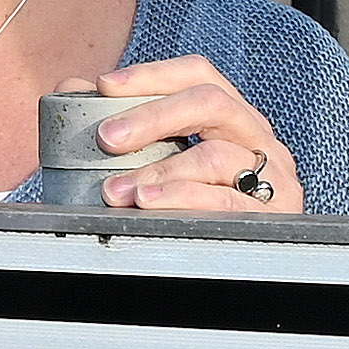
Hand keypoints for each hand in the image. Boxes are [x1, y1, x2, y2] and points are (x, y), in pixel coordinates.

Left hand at [58, 55, 301, 216]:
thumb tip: (72, 90)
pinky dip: (182, 198)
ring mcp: (274, 177)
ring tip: (116, 189)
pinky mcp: (276, 215)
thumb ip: (121, 128)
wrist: (240, 274)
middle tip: (106, 138)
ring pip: (215, 155)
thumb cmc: (195, 212)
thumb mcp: (159, 164)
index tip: (105, 87)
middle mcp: (258, 140)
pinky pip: (225, 201)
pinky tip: (149, 202)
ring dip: (158, 170)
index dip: (152, 75)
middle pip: (211, 102)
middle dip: (152, 117)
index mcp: (233, 120)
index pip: (199, 76)